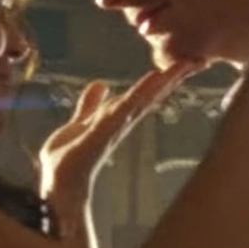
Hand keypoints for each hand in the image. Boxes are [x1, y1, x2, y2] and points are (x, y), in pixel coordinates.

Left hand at [38, 61, 198, 201]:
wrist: (56, 184)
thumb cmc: (67, 159)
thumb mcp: (80, 122)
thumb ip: (90, 105)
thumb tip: (101, 84)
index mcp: (114, 119)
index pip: (142, 96)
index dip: (160, 80)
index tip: (180, 65)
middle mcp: (119, 123)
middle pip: (148, 97)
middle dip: (169, 80)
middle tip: (192, 63)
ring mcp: (113, 128)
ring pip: (140, 101)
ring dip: (159, 84)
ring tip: (178, 69)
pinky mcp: (103, 132)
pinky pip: (124, 109)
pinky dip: (139, 94)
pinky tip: (151, 81)